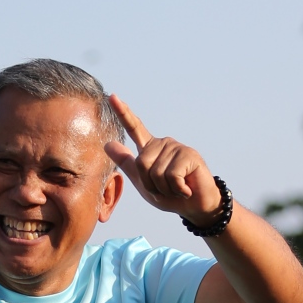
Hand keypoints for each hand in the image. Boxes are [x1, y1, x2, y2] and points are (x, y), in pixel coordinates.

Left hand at [104, 97, 224, 221]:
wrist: (195, 206)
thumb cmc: (170, 195)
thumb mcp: (143, 182)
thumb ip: (127, 163)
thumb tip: (107, 144)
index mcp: (150, 149)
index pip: (134, 128)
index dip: (123, 113)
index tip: (112, 96)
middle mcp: (163, 143)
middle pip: (142, 163)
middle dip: (151, 185)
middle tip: (166, 188)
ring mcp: (176, 147)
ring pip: (156, 173)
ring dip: (165, 189)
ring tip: (178, 188)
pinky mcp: (189, 155)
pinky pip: (172, 176)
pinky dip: (177, 189)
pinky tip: (186, 188)